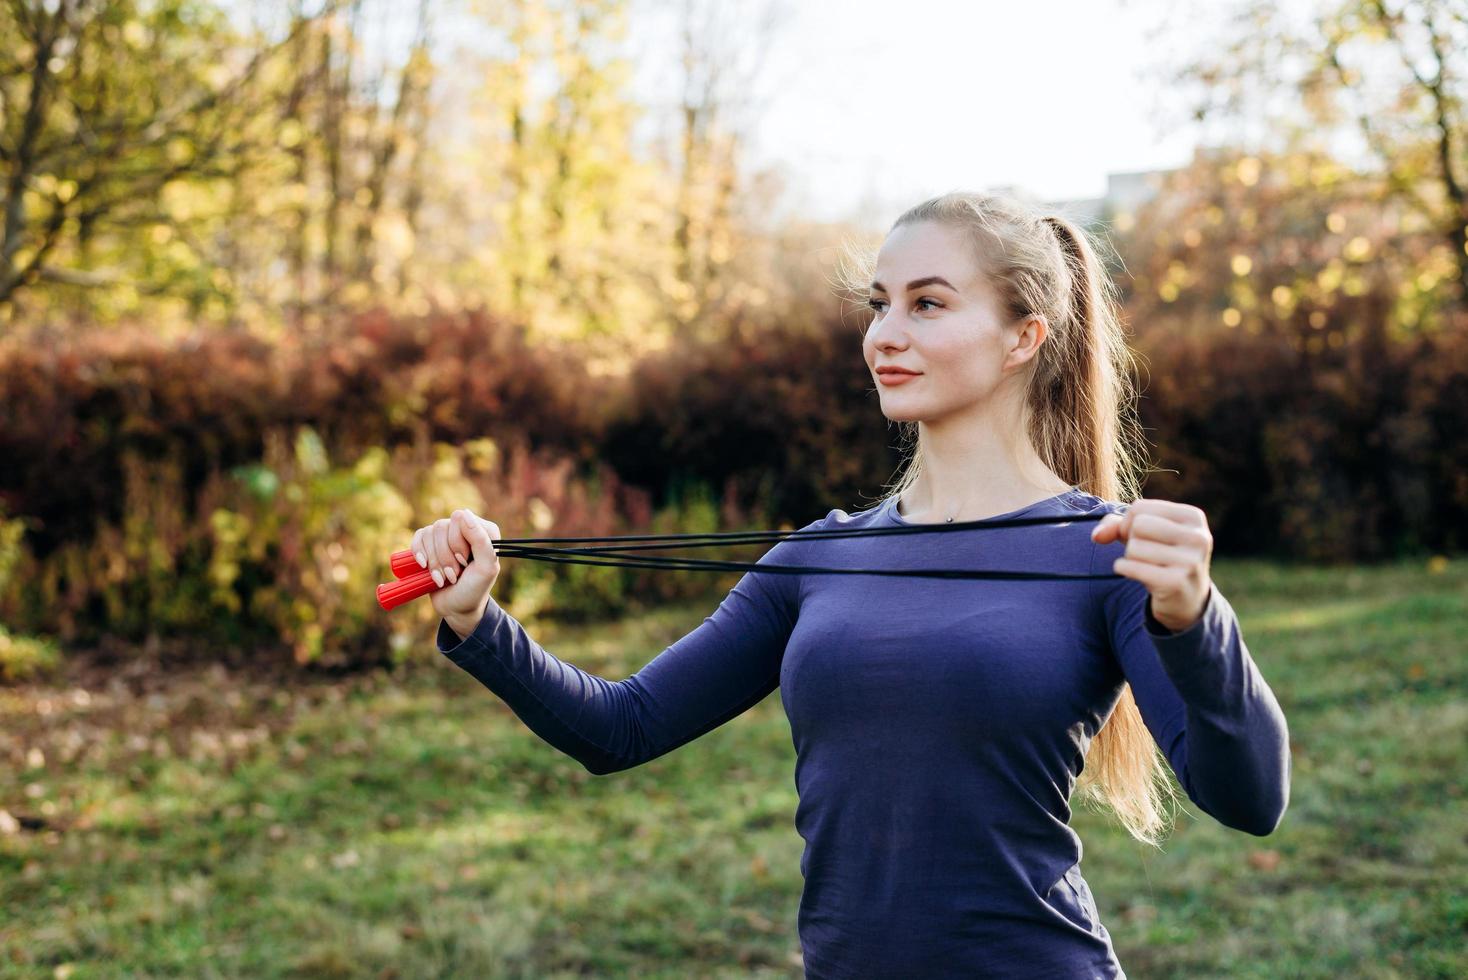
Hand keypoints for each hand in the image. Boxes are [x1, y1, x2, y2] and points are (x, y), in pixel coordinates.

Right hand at [411, 508, 502, 621]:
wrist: (457, 608)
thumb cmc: (475, 589)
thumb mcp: (485, 568)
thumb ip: (481, 540)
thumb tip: (463, 513)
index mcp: (483, 530)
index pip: (460, 519)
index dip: (457, 543)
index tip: (465, 563)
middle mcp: (465, 530)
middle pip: (441, 526)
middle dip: (445, 556)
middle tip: (454, 574)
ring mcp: (447, 537)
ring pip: (429, 533)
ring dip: (434, 561)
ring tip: (444, 577)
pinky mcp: (430, 545)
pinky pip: (418, 537)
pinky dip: (418, 553)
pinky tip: (424, 567)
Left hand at [1090, 497, 1212, 632]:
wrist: (1186, 598)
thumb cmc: (1161, 555)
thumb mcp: (1144, 533)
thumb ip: (1115, 525)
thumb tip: (1097, 536)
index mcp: (1193, 517)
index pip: (1140, 507)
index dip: (1128, 522)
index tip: (1142, 536)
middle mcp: (1198, 537)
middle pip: (1138, 525)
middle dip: (1131, 539)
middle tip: (1143, 552)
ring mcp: (1190, 561)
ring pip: (1134, 547)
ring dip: (1130, 557)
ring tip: (1147, 565)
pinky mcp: (1176, 582)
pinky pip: (1131, 567)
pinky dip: (1124, 569)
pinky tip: (1137, 574)